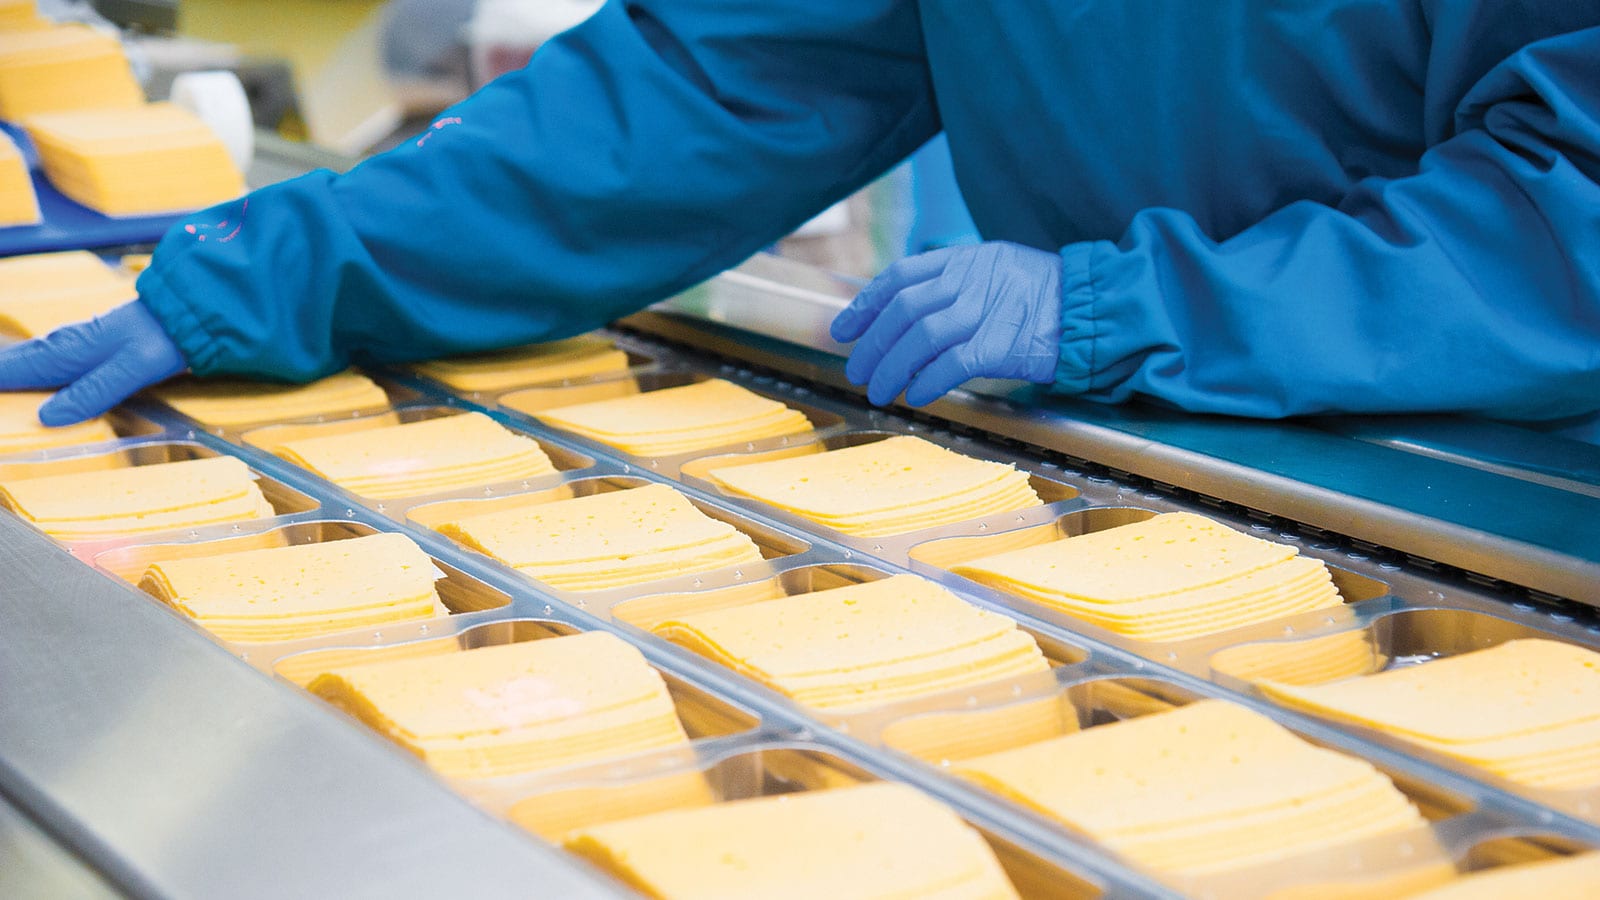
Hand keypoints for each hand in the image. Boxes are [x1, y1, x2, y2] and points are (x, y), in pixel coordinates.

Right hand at [0, 301, 184, 425]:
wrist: (185, 312)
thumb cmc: (160, 340)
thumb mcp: (129, 370)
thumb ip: (91, 393)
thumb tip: (46, 417)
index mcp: (64, 353)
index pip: (8, 372)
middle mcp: (59, 346)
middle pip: (8, 365)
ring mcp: (69, 344)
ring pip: (23, 361)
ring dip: (4, 374)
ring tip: (3, 386)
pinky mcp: (82, 346)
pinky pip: (40, 360)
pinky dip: (21, 369)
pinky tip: (21, 376)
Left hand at [830, 241, 1061, 405]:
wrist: (1094, 311)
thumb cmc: (1046, 297)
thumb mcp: (999, 269)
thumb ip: (957, 283)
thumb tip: (909, 312)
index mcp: (966, 259)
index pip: (901, 276)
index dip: (865, 304)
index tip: (843, 330)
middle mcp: (971, 280)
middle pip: (904, 310)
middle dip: (873, 344)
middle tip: (856, 371)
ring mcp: (986, 311)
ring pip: (920, 338)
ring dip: (892, 369)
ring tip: (879, 391)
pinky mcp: (1002, 345)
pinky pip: (951, 365)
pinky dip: (927, 382)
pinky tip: (916, 396)